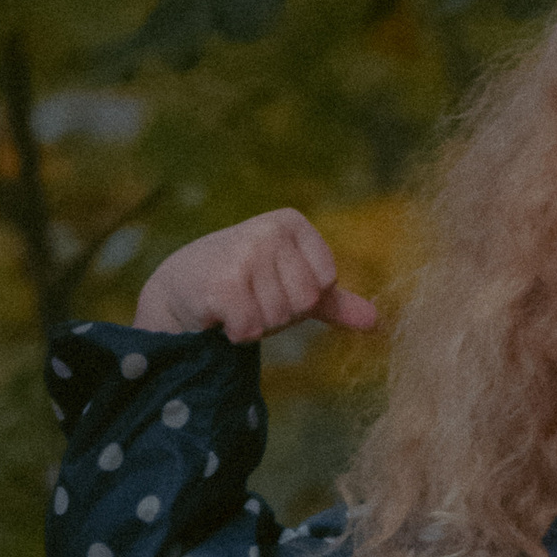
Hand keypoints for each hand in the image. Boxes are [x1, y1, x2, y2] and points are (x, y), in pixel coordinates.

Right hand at [133, 208, 378, 341]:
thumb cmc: (245, 284)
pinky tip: (220, 314)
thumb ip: (333, 302)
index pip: (326, 281)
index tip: (272, 285)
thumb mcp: (291, 285)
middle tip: (250, 298)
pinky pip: (252, 329)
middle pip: (303, 302)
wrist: (180, 287)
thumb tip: (376, 322)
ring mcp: (245, 253)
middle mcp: (269, 231)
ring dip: (255, 323)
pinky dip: (237, 332)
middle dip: (278, 313)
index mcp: (292, 223)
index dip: (301, 298)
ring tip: (234, 303)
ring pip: (277, 318)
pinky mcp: (222, 283)